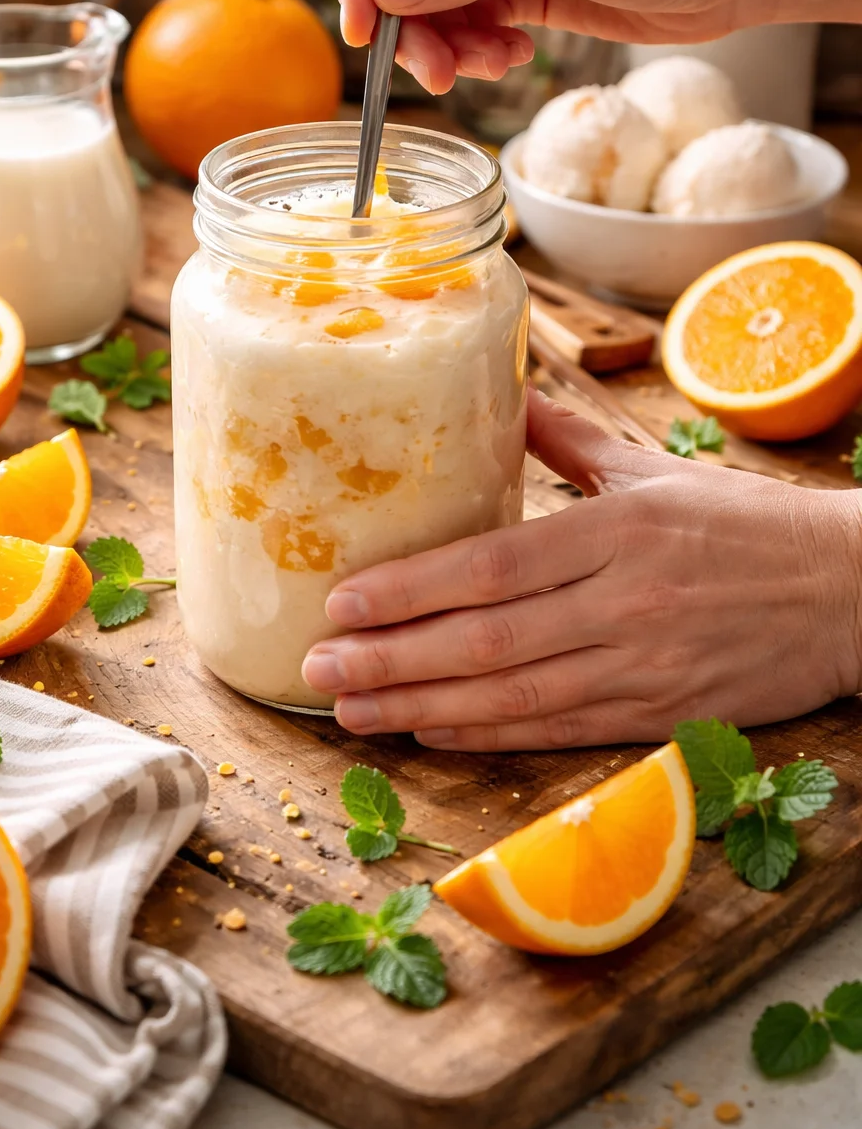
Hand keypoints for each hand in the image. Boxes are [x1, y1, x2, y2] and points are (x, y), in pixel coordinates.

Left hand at [303, 391, 861, 749]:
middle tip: (319, 670)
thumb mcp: (655, 470)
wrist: (849, 593)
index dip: (412, 589)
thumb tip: (504, 392)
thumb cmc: (746, 525)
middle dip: (393, 658)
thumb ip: (568, 440)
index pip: (494, 565)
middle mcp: (623, 602)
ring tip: (351, 713)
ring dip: (422, 707)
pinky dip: (489, 736)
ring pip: (513, 697)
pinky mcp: (661, 715)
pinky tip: (429, 731)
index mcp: (617, 530)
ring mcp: (643, 666)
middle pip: (488, 640)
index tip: (343, 601)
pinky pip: (558, 732)